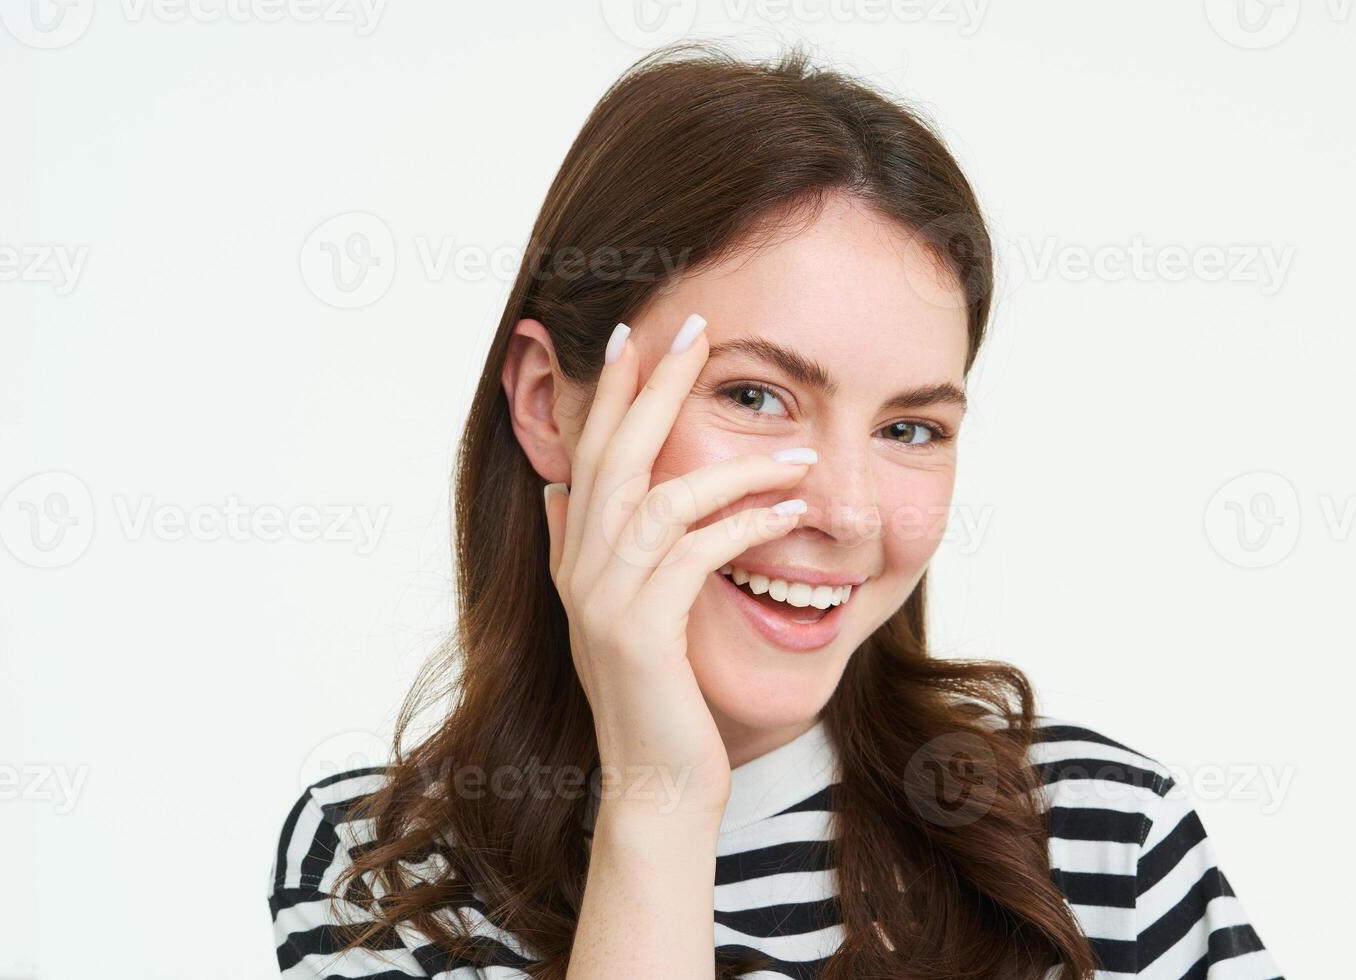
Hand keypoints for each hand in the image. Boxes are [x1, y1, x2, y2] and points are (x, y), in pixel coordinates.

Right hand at [540, 312, 814, 820]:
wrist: (655, 785)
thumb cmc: (658, 699)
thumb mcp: (618, 615)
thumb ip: (583, 549)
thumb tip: (559, 488)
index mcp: (575, 558)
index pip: (588, 452)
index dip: (611, 391)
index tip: (637, 334)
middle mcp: (579, 570)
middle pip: (613, 454)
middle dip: (654, 386)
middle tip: (695, 329)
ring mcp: (605, 601)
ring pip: (658, 497)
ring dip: (732, 464)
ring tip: (796, 448)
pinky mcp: (642, 632)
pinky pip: (693, 553)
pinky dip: (743, 522)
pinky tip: (788, 508)